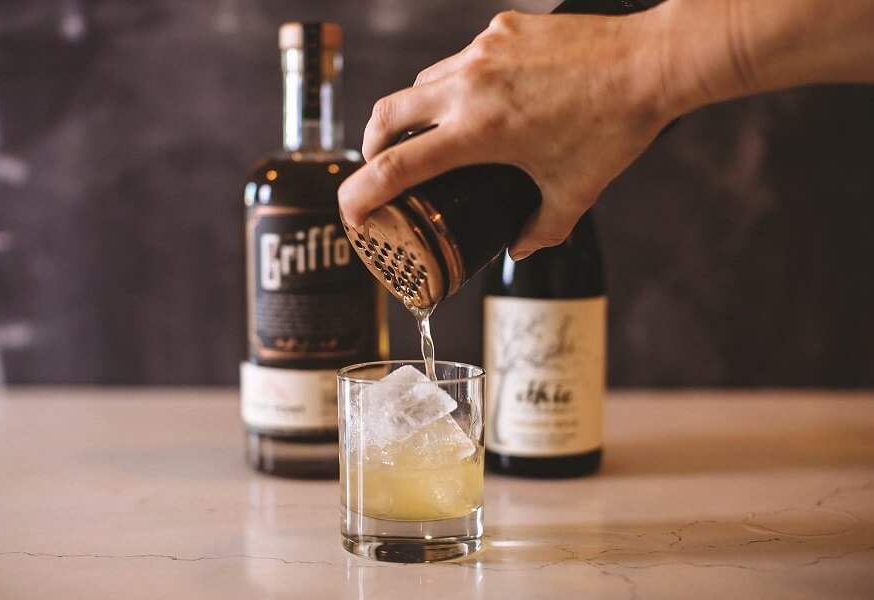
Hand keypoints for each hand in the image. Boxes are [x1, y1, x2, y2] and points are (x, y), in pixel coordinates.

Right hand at [338, 9, 672, 259]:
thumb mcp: (575, 191)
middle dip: (372, 146)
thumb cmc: (614, 127)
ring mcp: (483, 51)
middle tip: (380, 169)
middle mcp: (470, 85)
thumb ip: (541, 228)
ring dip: (414, 113)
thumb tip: (518, 246)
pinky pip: (460, 58)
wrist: (650, 62)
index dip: (362, 193)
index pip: (397, 166)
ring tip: (435, 135)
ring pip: (421, 83)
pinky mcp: (501, 29)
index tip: (352, 211)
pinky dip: (457, 84)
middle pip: (386, 115)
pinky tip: (486, 99)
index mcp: (480, 131)